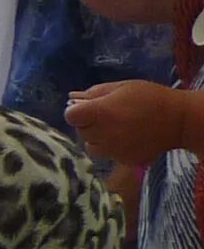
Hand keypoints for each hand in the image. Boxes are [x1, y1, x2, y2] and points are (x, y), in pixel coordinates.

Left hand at [67, 80, 203, 168]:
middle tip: (106, 116)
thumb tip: (73, 99)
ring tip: (116, 128)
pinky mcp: (123, 160)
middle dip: (88, 123)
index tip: (86, 108)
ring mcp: (113, 150)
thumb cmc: (150, 97)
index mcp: (100, 113)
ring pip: (91, 145)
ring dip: (97, 137)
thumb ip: (94, 93)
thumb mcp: (121, 87)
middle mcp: (102, 134)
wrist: (179, 120)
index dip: (76, 111)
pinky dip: (112, 148)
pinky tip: (126, 138)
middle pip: (80, 131)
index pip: (70, 116)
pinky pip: (108, 155)